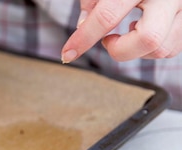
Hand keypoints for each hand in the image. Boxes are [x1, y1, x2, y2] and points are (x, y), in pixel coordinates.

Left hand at [61, 0, 181, 62]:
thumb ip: (92, 1)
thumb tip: (82, 26)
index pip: (108, 15)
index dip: (84, 38)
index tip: (68, 52)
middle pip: (148, 38)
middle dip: (120, 50)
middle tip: (107, 40)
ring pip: (163, 48)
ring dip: (137, 50)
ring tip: (128, 30)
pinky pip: (172, 47)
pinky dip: (152, 48)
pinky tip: (142, 29)